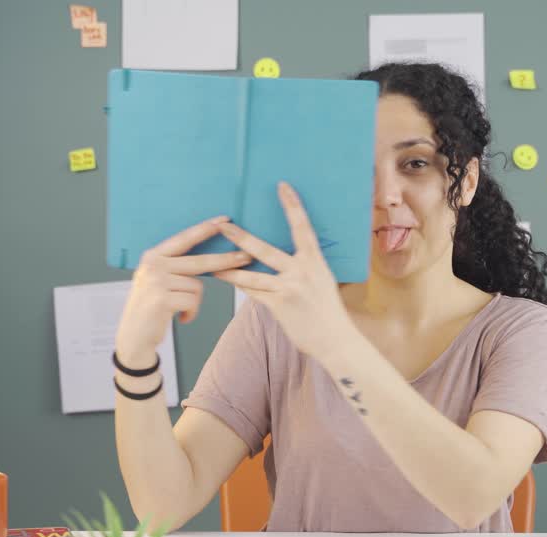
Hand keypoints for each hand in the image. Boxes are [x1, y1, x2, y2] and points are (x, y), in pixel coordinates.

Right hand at [114, 216, 251, 365]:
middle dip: (225, 261)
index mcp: (153, 256)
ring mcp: (156, 281)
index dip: (205, 229)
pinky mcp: (162, 299)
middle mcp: (153, 265)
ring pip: (196, 287)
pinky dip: (191, 313)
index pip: (184, 239)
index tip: (224, 220)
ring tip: (179, 309)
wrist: (133, 336)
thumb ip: (176, 267)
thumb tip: (210, 259)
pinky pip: (192, 302)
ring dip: (193, 302)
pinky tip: (179, 317)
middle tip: (246, 257)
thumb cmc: (151, 307)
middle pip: (199, 262)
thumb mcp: (158, 280)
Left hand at [212, 182, 357, 361]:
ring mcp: (289, 288)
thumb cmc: (328, 311)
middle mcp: (302, 271)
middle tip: (223, 225)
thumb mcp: (322, 281)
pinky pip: (253, 292)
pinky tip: (225, 279)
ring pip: (251, 274)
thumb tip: (290, 258)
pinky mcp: (279, 305)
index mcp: (315, 261)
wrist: (335, 340)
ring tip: (211, 262)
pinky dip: (239, 285)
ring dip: (229, 267)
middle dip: (241, 238)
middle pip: (265, 249)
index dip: (292, 205)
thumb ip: (305, 268)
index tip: (282, 186)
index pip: (302, 227)